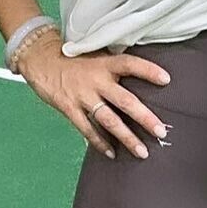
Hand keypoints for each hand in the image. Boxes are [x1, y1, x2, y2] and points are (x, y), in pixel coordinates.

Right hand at [16, 28, 171, 159]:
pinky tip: (112, 153)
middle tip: (161, 132)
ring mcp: (82, 95)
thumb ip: (114, 67)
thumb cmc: (72, 58)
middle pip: (125, 100)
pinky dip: (100, 142)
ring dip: (127, 137)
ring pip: (109, 120)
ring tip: (142, 151)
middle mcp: (96, 80)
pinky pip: (87, 128)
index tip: (166, 79)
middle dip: (144, 117)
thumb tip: (140, 77)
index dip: (148, 70)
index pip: (130, 64)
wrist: (40, 59)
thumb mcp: (95, 54)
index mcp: (104, 64)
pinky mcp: (69, 107)